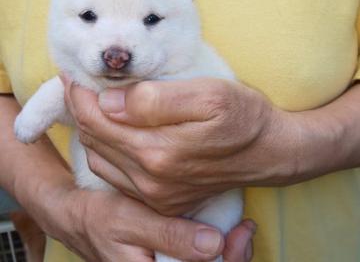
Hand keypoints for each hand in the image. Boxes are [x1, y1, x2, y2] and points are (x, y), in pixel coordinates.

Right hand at [28, 182, 231, 261]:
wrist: (79, 216)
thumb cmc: (101, 218)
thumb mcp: (132, 223)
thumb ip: (169, 235)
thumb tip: (214, 244)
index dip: (230, 261)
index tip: (240, 233)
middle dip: (234, 256)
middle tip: (245, 229)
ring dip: (228, 253)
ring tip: (239, 229)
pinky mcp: (165, 258)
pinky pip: (194, 259)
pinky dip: (213, 247)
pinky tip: (221, 229)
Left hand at [62, 76, 295, 214]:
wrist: (269, 151)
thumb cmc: (243, 116)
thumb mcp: (207, 95)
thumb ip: (156, 99)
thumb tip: (110, 101)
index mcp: (159, 150)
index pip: (97, 119)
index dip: (80, 94)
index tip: (75, 73)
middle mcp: (151, 179)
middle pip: (94, 140)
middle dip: (81, 109)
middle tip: (81, 85)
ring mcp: (155, 194)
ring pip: (100, 159)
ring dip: (92, 130)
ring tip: (95, 105)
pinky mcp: (161, 200)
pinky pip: (116, 176)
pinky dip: (106, 151)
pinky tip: (115, 132)